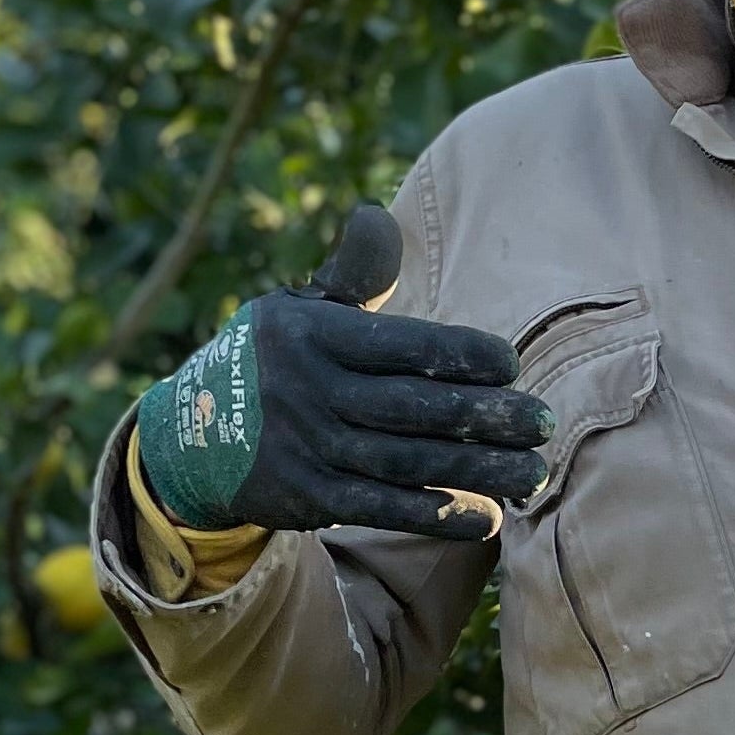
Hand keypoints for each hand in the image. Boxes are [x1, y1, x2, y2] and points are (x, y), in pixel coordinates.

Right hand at [133, 204, 553, 541]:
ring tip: (534, 474)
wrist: (191, 440)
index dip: (460, 354)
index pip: (398, 345)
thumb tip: (378, 217)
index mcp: (313, 336)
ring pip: (409, 462)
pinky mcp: (311, 500)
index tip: (511, 364)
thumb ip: (351, 273)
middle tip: (543, 422)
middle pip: (413, 408)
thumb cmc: (274, 360)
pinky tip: (489, 517)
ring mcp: (309, 450)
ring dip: (478, 471)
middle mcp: (309, 393)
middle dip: (485, 417)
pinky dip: (438, 515)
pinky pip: (384, 509)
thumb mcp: (299, 309)